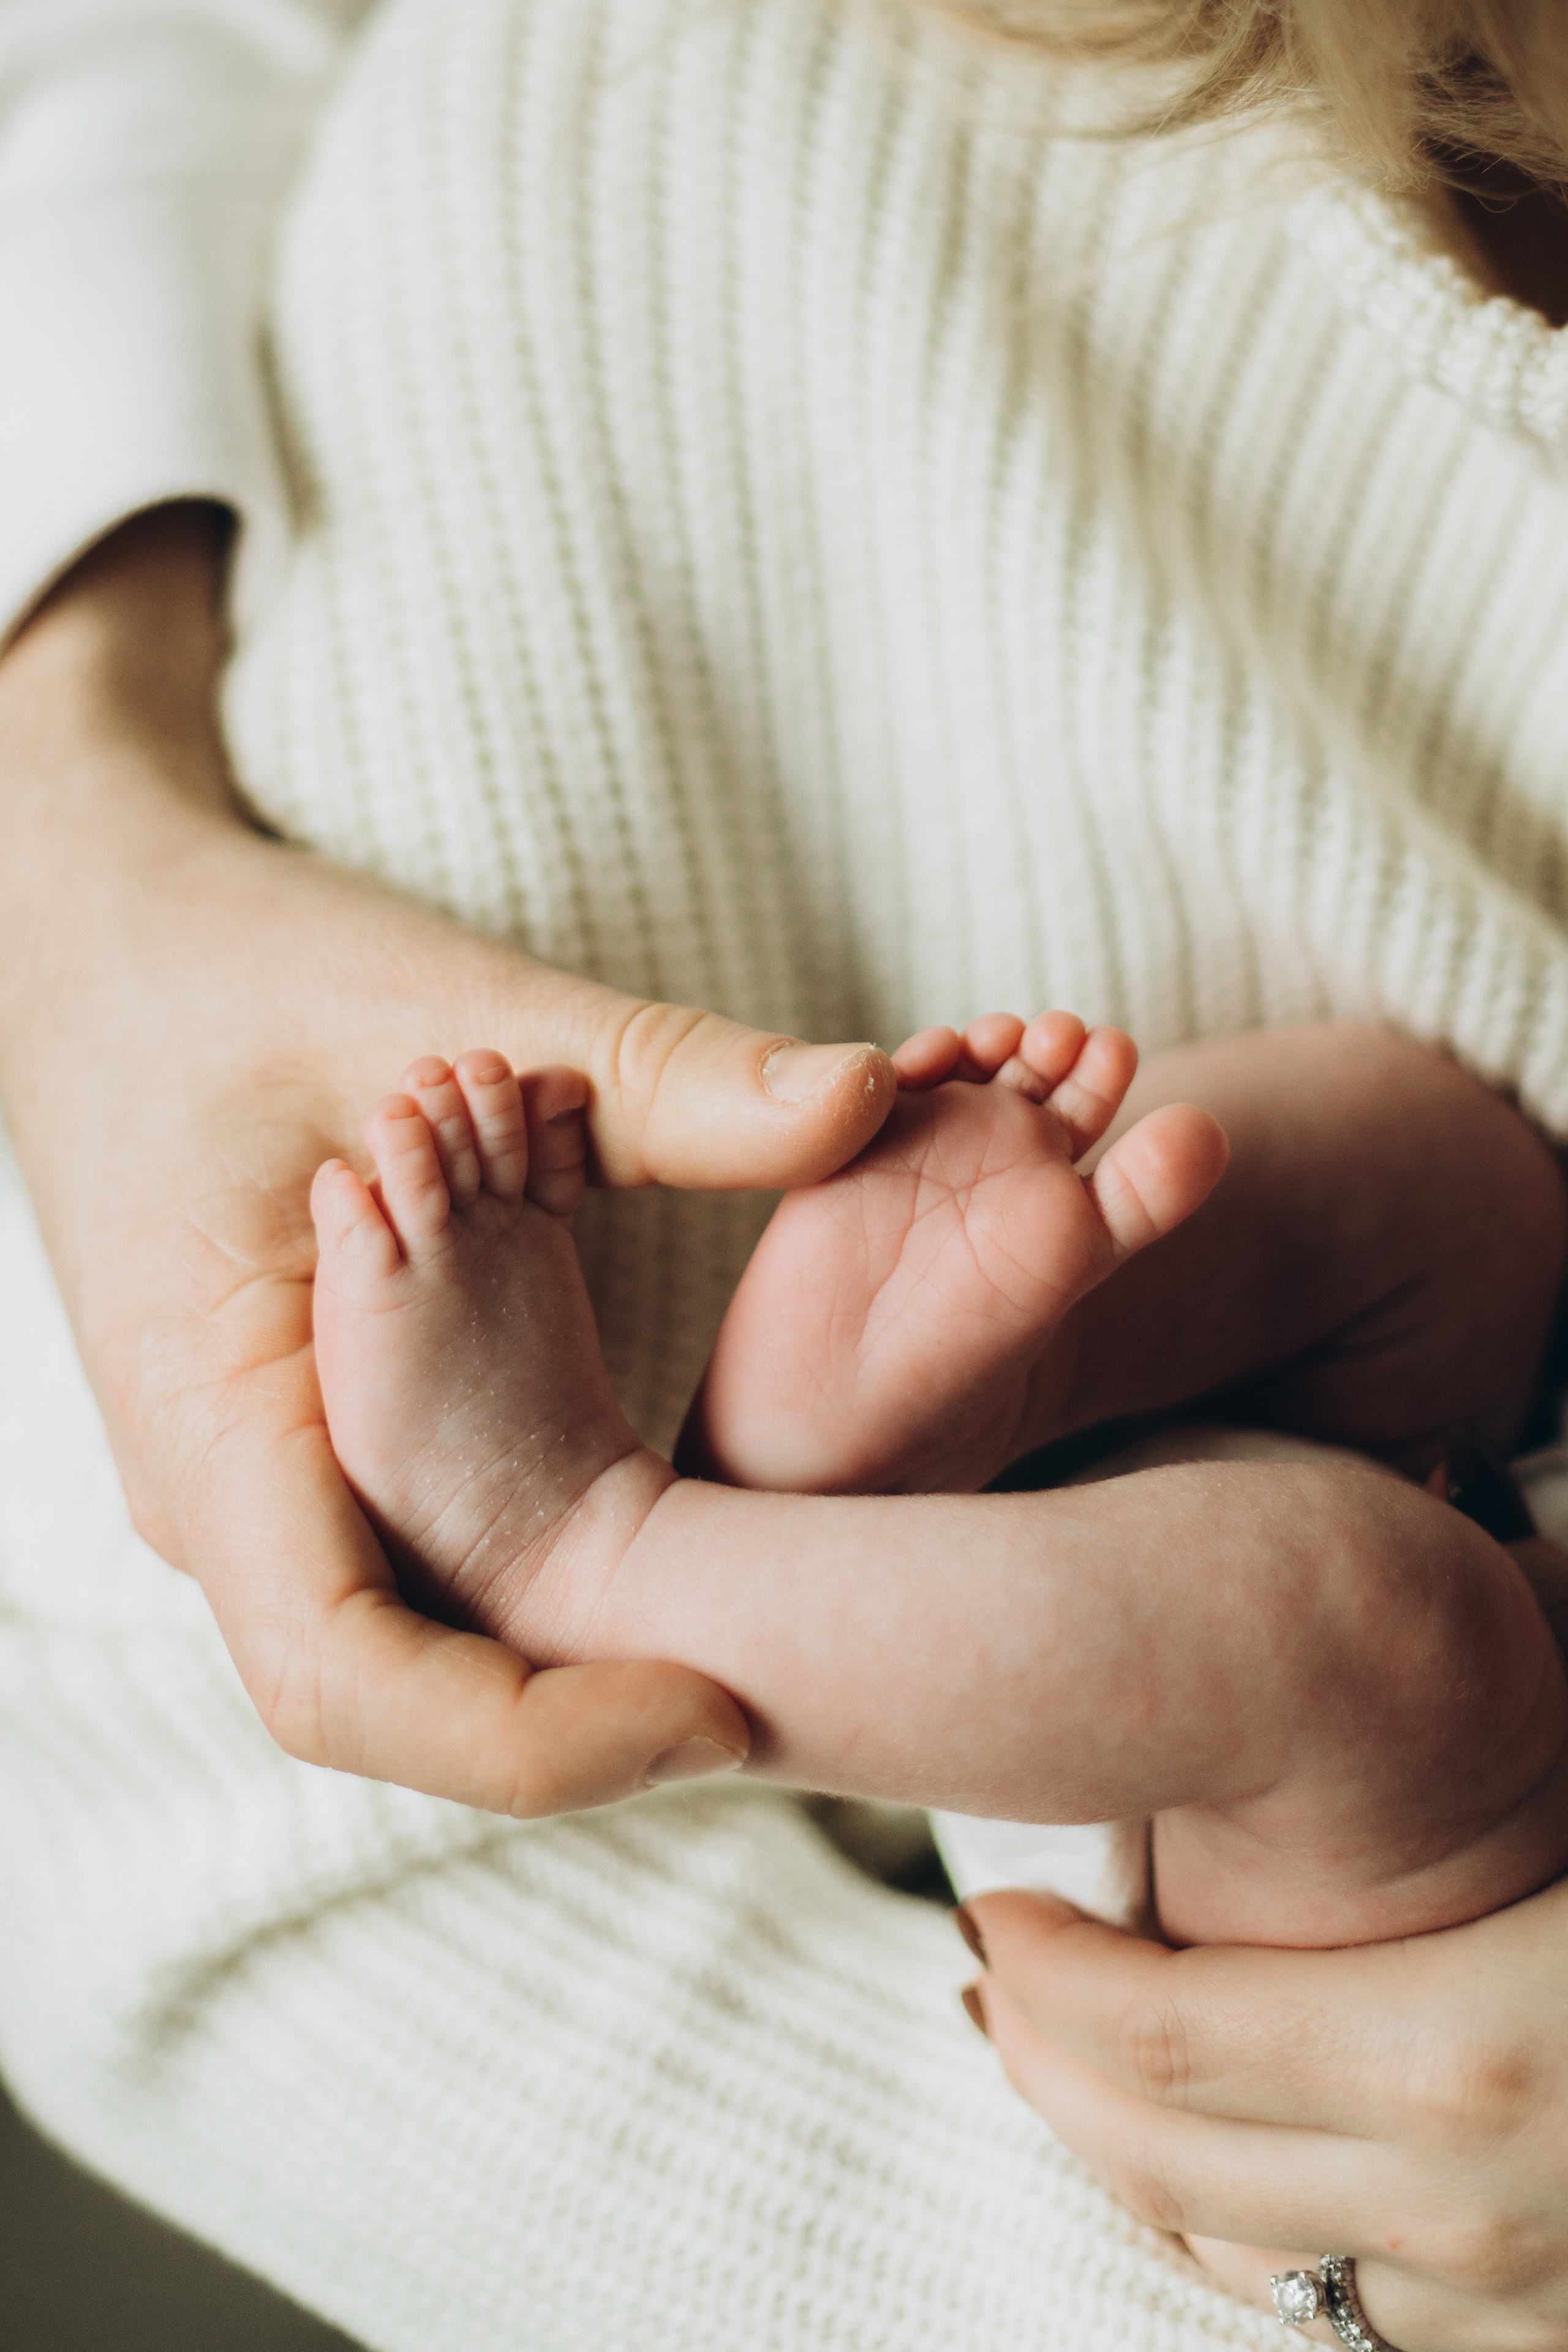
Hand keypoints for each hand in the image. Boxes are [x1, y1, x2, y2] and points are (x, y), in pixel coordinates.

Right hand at [0, 506, 895, 1811]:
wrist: (104, 938)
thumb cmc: (241, 964)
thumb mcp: (439, 1004)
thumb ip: (651, 1076)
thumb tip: (865, 1095)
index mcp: (211, 1413)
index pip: (348, 1678)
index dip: (537, 1738)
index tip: (721, 1716)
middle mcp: (221, 1488)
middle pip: (398, 1696)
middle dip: (580, 1721)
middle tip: (770, 1702)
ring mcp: (257, 1480)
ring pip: (413, 1644)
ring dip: (569, 1655)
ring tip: (744, 1647)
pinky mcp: (306, 1444)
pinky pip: (416, 1563)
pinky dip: (539, 1571)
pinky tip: (668, 1551)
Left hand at [962, 1881, 1567, 2350]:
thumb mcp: (1545, 1877)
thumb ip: (1389, 1876)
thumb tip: (1234, 1783)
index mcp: (1444, 2060)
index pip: (1160, 2031)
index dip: (1046, 1967)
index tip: (995, 1906)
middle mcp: (1441, 2201)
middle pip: (1155, 2154)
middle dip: (1038, 2057)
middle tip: (990, 1973)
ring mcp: (1482, 2298)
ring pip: (1221, 2250)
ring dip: (1119, 2153)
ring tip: (1070, 2056)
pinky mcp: (1523, 2350)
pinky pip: (1331, 2306)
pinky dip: (1235, 2230)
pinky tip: (1211, 2155)